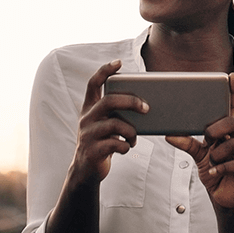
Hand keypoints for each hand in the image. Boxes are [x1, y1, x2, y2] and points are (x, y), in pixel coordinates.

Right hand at [71, 60, 147, 185]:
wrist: (87, 170)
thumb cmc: (102, 142)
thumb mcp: (105, 124)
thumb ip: (116, 113)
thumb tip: (145, 104)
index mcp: (90, 108)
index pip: (93, 83)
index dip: (105, 71)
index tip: (118, 62)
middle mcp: (86, 118)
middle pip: (109, 100)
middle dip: (131, 101)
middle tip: (147, 108)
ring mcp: (88, 135)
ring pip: (115, 124)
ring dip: (132, 131)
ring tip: (134, 138)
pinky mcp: (93, 151)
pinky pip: (116, 144)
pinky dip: (126, 145)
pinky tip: (127, 147)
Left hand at [167, 73, 233, 210]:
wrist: (223, 196)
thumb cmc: (215, 171)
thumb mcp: (199, 155)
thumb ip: (187, 143)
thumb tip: (169, 134)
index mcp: (232, 130)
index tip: (231, 77)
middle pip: (232, 122)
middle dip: (215, 129)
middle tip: (207, 139)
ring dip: (218, 154)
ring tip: (212, 163)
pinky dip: (222, 168)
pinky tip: (215, 172)